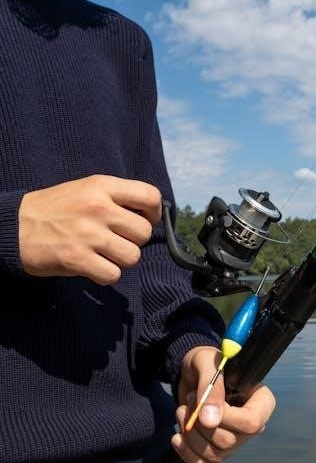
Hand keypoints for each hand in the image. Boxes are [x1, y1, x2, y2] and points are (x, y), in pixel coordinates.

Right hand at [19, 175, 161, 284]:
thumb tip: (147, 217)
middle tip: (115, 241)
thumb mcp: (85, 190)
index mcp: (101, 186)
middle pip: (144, 233)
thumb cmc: (54, 210)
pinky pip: (113, 275)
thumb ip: (115, 199)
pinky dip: (105, 275)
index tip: (144, 220)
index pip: (150, 196)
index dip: (153, 213)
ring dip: (120, 260)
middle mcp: (98, 207)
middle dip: (133, 241)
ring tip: (102, 254)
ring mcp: (88, 234)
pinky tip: (92, 266)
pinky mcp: (77, 258)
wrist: (14, 226)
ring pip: (132, 257)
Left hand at [173, 346, 275, 462]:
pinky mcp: (219, 450)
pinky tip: (177, 438)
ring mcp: (237, 440)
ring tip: (181, 410)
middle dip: (199, 424)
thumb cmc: (205, 362)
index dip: (225, 418)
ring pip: (214, 454)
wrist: (192, 372)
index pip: (252, 423)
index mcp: (261, 402)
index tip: (201, 402)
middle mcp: (253, 425)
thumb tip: (210, 422)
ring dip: (190, 435)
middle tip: (188, 400)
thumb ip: (211, 388)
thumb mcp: (207, 365)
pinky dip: (188, 454)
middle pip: (228, 442)